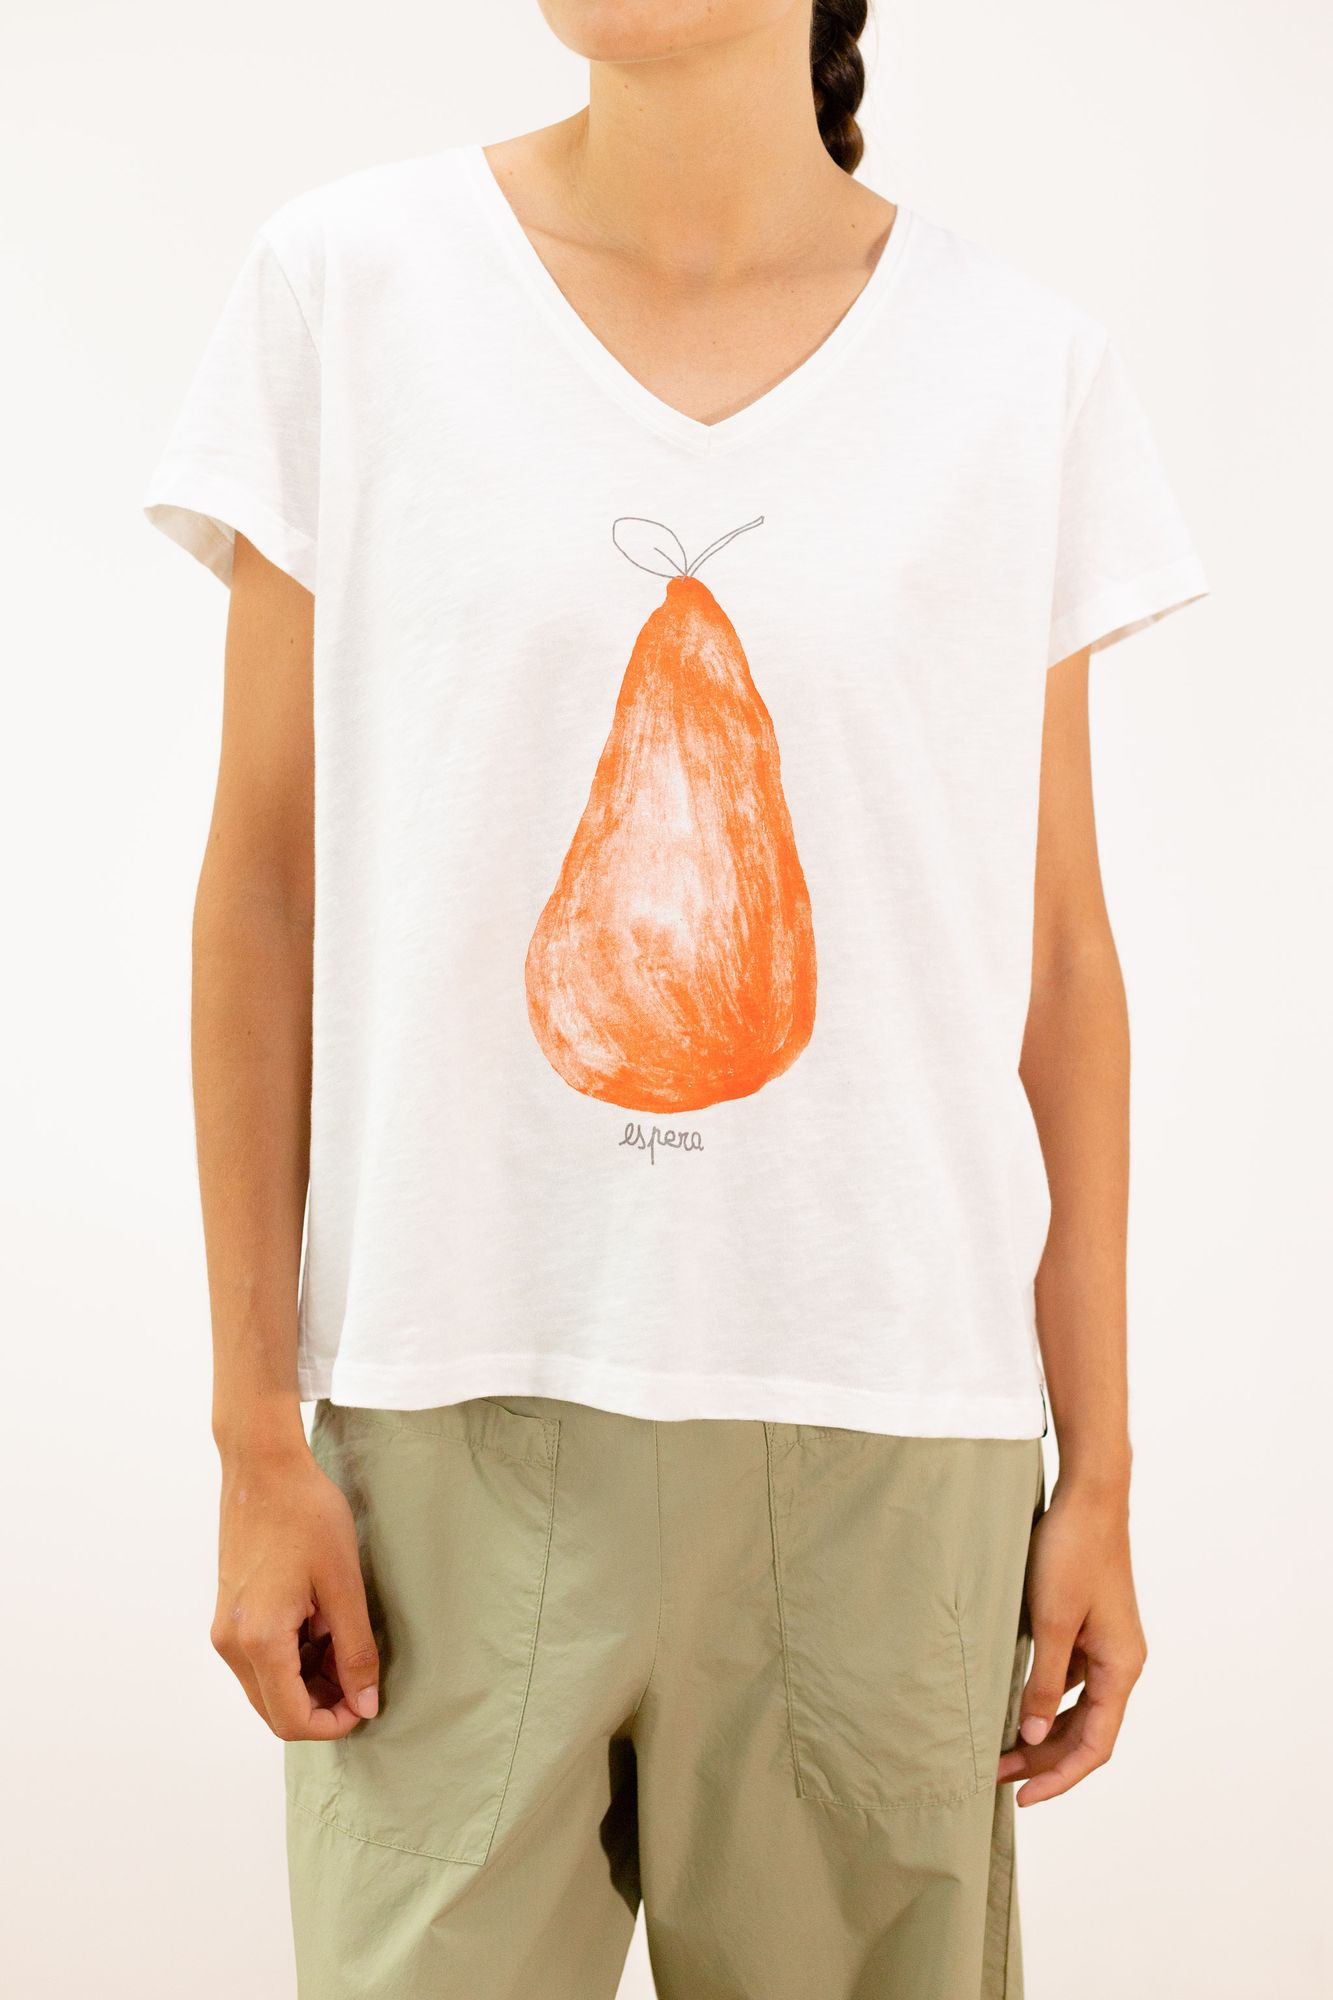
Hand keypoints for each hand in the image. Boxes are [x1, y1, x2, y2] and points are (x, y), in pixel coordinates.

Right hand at [210, 1440, 379, 1740]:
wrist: (263, 1468)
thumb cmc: (306, 1515)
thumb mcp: (343, 1585)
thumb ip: (355, 1651)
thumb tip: (365, 1704)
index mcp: (259, 1640)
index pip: (291, 1719)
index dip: (333, 1723)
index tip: (366, 1702)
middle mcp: (232, 1644)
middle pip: (275, 1710)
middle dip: (322, 1705)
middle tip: (360, 1674)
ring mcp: (225, 1630)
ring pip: (267, 1687)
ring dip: (308, 1682)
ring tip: (345, 1643)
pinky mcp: (229, 1615)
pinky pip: (260, 1660)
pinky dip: (292, 1659)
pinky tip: (322, 1627)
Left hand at [997, 1475, 1146, 1804]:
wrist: (1087, 1497)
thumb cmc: (1072, 1552)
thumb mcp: (1052, 1622)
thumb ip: (1045, 1683)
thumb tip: (1035, 1738)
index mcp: (1121, 1667)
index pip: (1095, 1745)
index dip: (1060, 1778)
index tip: (1022, 1798)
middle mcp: (1120, 1662)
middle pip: (1087, 1732)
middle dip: (1044, 1760)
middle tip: (996, 1776)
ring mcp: (1106, 1644)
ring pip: (1077, 1708)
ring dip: (1042, 1732)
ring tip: (998, 1748)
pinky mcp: (1089, 1626)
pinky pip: (1069, 1678)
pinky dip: (1043, 1698)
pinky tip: (1011, 1702)